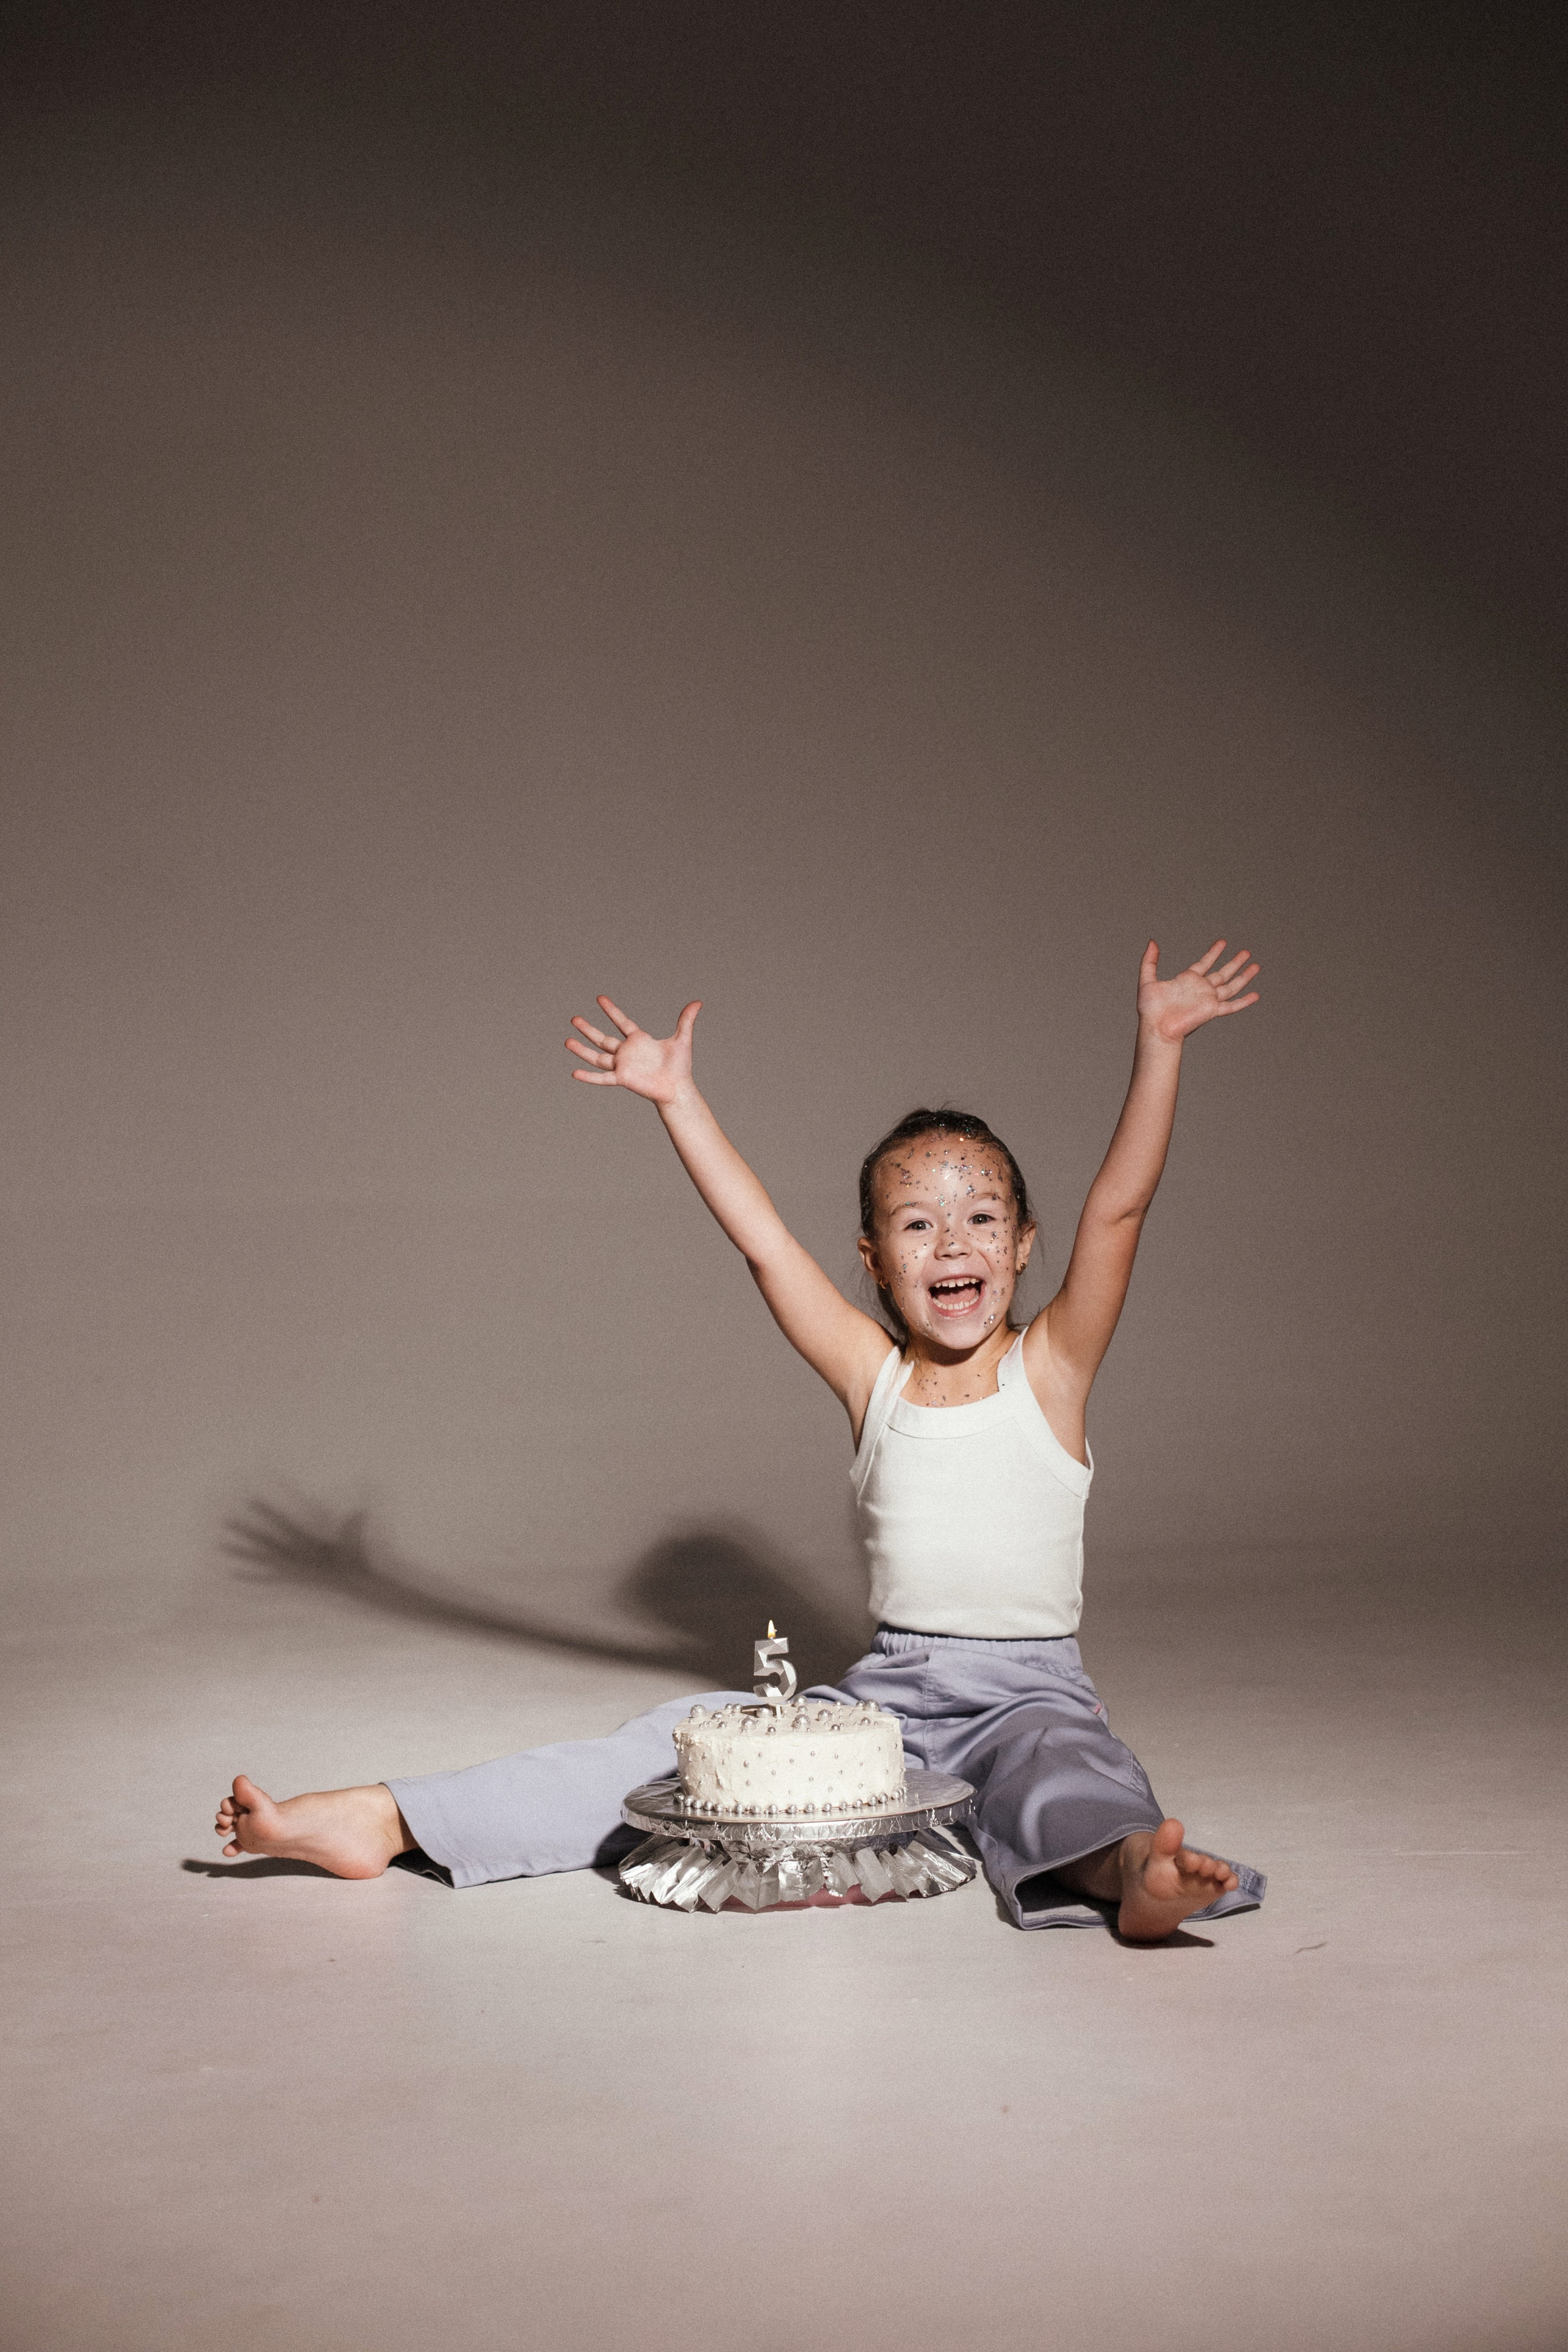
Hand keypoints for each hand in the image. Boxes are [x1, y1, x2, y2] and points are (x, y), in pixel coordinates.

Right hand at [564, 994, 701, 1104]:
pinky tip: (574, 1072)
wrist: (678, 1088)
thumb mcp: (682, 1039)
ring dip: (582, 1050)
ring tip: (566, 1041)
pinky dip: (588, 1076)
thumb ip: (686, 1020)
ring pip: (597, 1057)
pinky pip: (602, 1077)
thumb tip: (698, 1002)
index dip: (611, 1010)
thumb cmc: (680, 1067)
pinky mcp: (622, 1078)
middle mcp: (627, 1052)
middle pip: (603, 1038)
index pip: (621, 1022)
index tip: (599, 998)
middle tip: (574, 1019)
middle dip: (588, 1029)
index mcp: (638, 1040)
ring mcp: (622, 1065)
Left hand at [1137, 939, 1259, 1043]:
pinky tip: (1255, 995)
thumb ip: (1149, 961)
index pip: (1205, 963)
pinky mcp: (1212, 1010)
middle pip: (1222, 973)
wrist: (1157, 1028)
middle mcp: (1200, 989)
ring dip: (1244, 976)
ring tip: (1256, 966)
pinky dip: (1244, 1001)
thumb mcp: (1147, 980)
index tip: (1223, 942)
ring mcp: (1208, 999)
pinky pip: (1231, 1006)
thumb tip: (1152, 942)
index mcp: (1187, 980)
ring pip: (1231, 986)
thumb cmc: (1150, 1010)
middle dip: (1234, 962)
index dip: (1214, 952)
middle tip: (1246, 952)